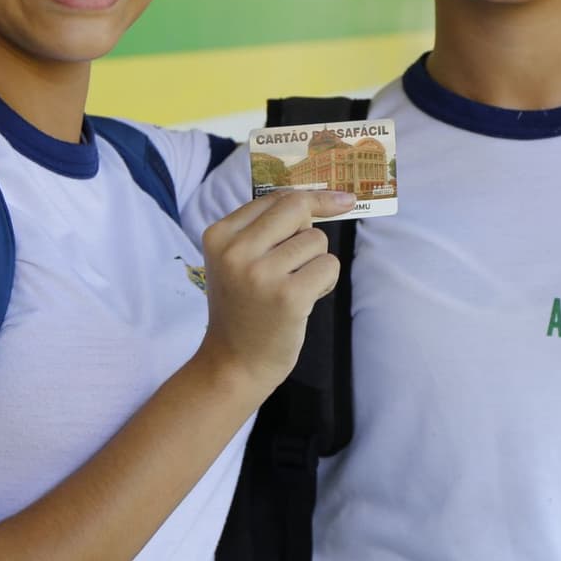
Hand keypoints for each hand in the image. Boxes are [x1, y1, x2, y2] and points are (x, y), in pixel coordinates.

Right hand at [197, 190, 351, 390]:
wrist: (234, 363)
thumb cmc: (244, 307)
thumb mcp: (238, 260)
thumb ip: (267, 227)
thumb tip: (331, 197)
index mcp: (219, 235)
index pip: (275, 198)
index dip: (311, 199)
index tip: (341, 200)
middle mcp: (236, 251)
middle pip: (297, 209)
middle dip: (309, 232)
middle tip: (300, 260)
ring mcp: (260, 274)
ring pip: (316, 240)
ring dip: (315, 263)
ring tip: (291, 288)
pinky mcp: (288, 297)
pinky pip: (328, 266)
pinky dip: (324, 282)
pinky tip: (303, 300)